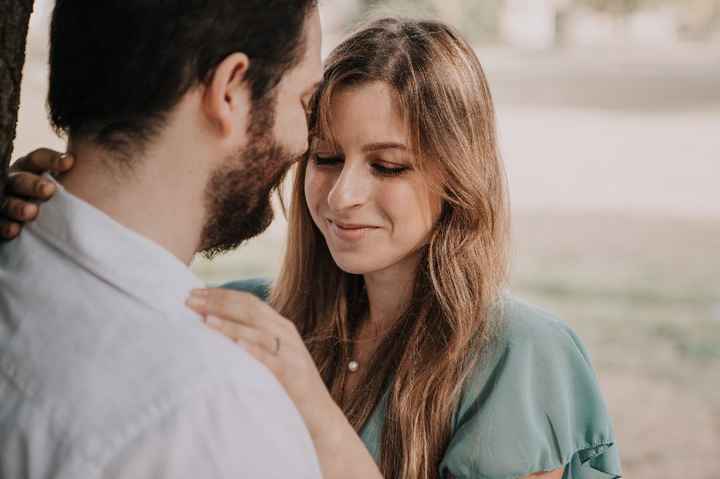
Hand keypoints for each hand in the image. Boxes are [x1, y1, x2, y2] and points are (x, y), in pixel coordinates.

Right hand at [1, 149, 73, 238]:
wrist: (37, 223)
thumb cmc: (57, 199)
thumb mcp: (64, 185)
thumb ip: (76, 178)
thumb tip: (108, 171)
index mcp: (29, 168)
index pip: (37, 158)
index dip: (52, 159)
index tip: (71, 162)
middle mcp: (14, 181)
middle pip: (20, 179)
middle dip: (34, 184)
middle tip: (49, 190)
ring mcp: (4, 200)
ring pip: (6, 201)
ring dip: (18, 206)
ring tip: (32, 212)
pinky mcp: (0, 219)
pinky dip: (5, 226)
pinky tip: (15, 230)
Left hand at [186, 288, 338, 440]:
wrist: (318, 411)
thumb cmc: (287, 382)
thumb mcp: (271, 353)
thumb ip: (252, 337)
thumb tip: (214, 325)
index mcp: (279, 325)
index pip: (248, 301)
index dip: (221, 294)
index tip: (194, 292)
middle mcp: (285, 333)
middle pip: (250, 310)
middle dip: (218, 303)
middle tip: (190, 301)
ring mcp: (290, 352)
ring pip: (258, 331)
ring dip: (230, 325)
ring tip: (206, 320)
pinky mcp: (291, 373)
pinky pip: (271, 359)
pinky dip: (254, 351)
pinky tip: (237, 346)